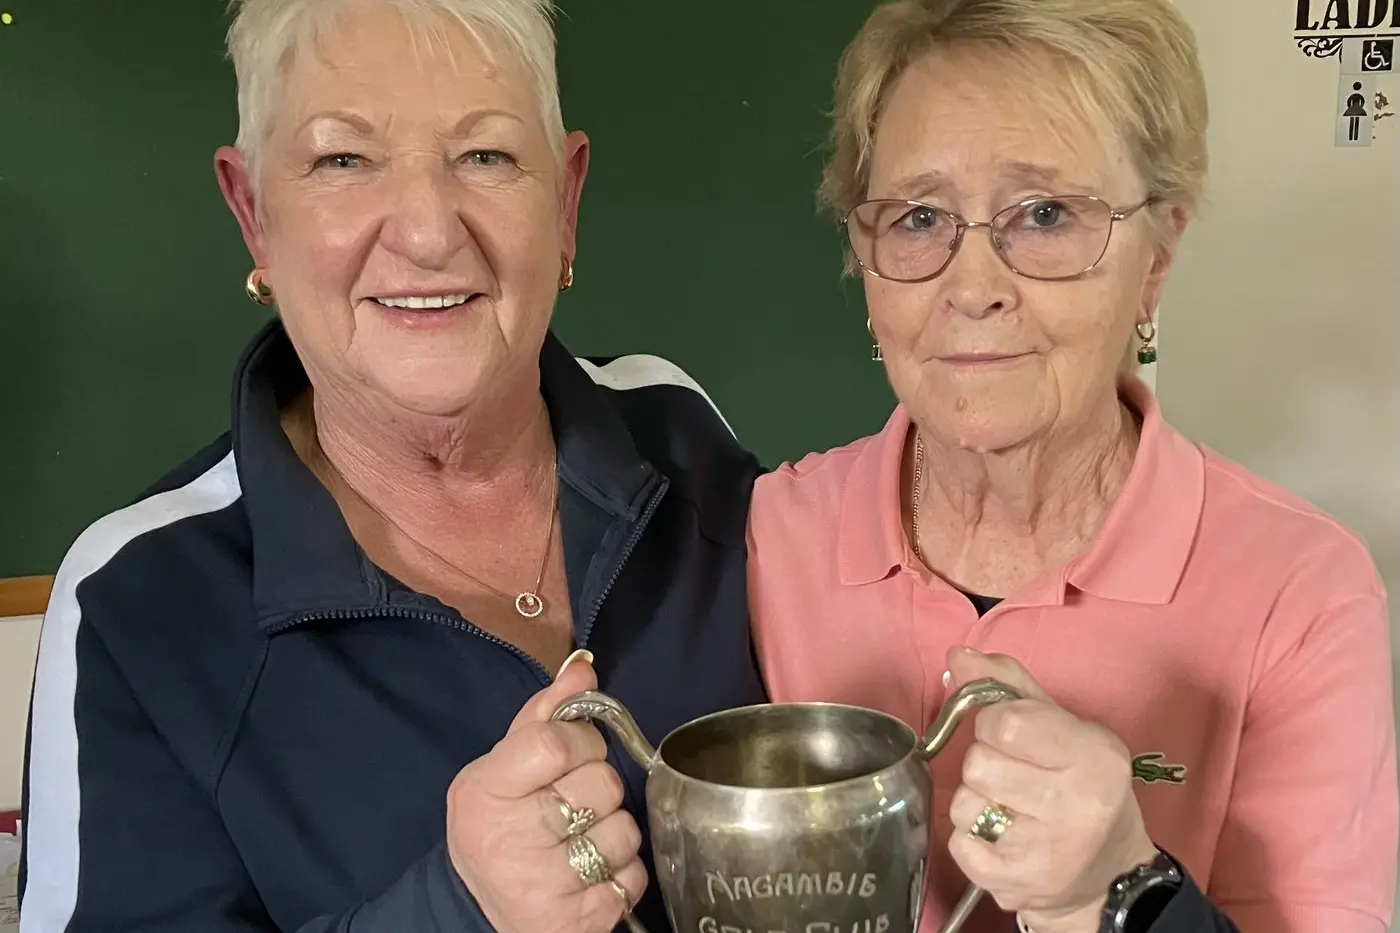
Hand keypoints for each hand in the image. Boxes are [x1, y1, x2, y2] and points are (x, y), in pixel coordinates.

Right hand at [446, 651, 645, 932]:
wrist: (477, 912)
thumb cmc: (497, 826)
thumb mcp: (502, 766)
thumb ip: (544, 715)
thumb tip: (583, 669)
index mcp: (484, 793)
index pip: (555, 742)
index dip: (579, 741)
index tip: (572, 752)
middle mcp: (509, 841)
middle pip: (601, 783)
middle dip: (599, 785)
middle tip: (572, 801)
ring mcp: (544, 886)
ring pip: (625, 829)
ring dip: (614, 830)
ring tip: (580, 839)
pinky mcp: (578, 921)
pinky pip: (634, 874)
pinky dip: (622, 870)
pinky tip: (590, 872)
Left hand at [944, 646, 1157, 932]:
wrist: (1110, 873)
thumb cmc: (1080, 785)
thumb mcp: (1060, 726)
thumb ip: (1007, 685)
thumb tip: (957, 655)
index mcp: (1095, 756)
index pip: (1006, 722)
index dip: (994, 722)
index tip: (1010, 734)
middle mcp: (1077, 806)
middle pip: (978, 764)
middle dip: (985, 763)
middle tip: (1013, 775)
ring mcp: (1047, 852)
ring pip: (963, 804)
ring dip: (975, 801)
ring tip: (1009, 808)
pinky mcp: (1017, 885)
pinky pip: (957, 844)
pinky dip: (969, 838)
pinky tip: (1001, 838)